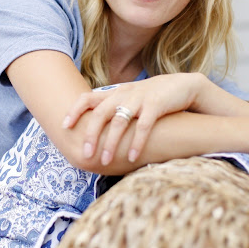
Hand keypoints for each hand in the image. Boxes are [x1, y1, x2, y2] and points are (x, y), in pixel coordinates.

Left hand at [63, 73, 201, 164]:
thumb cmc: (153, 97)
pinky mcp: (156, 105)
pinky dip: (136, 143)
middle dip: (90, 135)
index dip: (74, 110)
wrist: (183, 86)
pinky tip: (131, 157)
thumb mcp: (130, 97)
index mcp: (115, 92)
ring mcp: (139, 99)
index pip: (87, 98)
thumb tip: (93, 127)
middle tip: (85, 154)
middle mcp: (123, 94)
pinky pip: (143, 126)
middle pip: (100, 113)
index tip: (65, 127)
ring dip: (110, 143)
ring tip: (105, 161)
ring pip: (119, 122)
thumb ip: (113, 107)